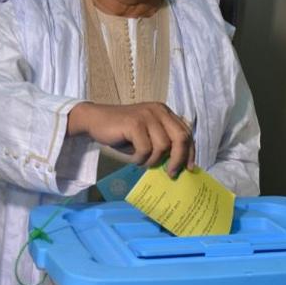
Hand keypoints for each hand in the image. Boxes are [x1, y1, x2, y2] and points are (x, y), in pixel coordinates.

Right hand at [67, 102, 194, 177]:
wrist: (95, 121)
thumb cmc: (123, 131)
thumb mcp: (147, 134)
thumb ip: (162, 142)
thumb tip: (178, 165)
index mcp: (164, 112)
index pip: (186, 132)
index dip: (190, 151)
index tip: (189, 168)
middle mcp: (159, 111)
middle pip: (180, 138)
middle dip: (179, 159)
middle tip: (171, 173)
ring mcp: (147, 115)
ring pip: (163, 146)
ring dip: (153, 160)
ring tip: (142, 161)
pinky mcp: (135, 123)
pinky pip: (145, 149)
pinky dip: (140, 158)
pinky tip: (133, 158)